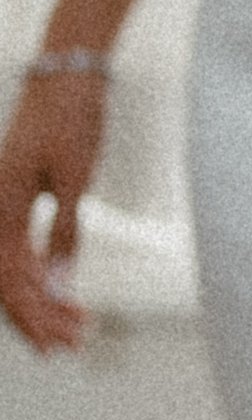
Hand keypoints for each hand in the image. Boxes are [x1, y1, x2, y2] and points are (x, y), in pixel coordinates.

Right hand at [0, 66, 109, 353]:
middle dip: (38, 316)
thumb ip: (64, 231)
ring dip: (43, 297)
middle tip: (72, 344)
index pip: (9, 280)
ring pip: (16, 265)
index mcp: (2, 207)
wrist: (66, 75)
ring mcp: (4, 202)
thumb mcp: (75, 177)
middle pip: (9, 280)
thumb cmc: (71, 119)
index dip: (32, 316)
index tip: (57, 343)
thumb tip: (55, 283)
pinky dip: (42, 271)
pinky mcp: (19, 195)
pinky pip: (22, 245)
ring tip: (75, 324)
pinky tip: (62, 289)